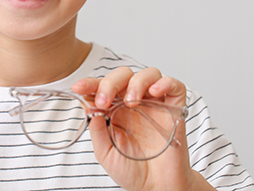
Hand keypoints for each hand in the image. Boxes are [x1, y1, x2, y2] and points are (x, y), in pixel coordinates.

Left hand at [72, 67, 214, 190]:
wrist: (158, 188)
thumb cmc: (133, 171)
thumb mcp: (106, 153)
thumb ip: (98, 132)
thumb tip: (91, 109)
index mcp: (116, 111)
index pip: (103, 88)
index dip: (91, 84)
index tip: (78, 88)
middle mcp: (135, 103)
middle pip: (124, 76)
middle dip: (110, 83)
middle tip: (104, 101)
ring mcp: (155, 104)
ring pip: (149, 74)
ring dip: (136, 82)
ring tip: (131, 101)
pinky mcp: (175, 110)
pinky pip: (174, 86)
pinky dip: (165, 83)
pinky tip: (154, 92)